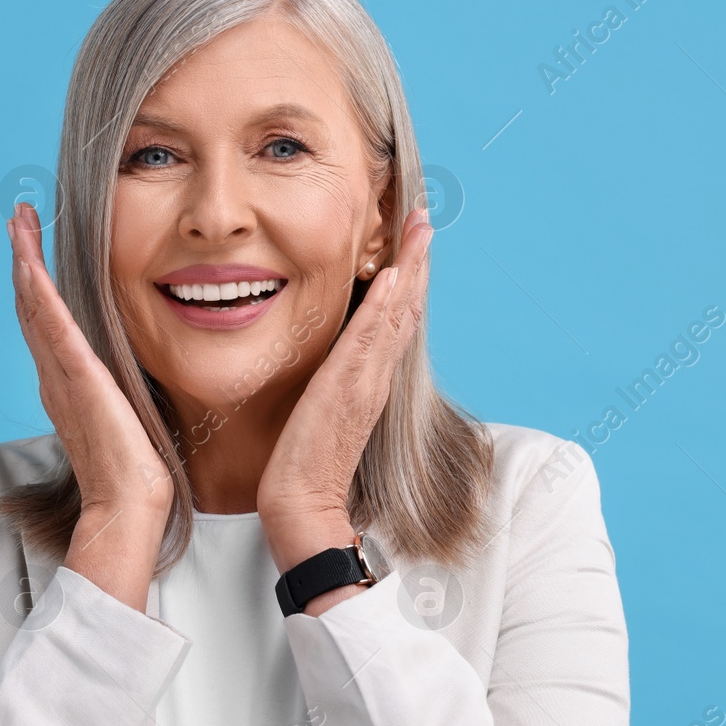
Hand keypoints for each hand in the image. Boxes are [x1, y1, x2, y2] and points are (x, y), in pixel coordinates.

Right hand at [7, 201, 173, 521]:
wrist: (128, 504)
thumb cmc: (135, 470)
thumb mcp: (128, 413)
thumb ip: (122, 389)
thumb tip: (137, 373)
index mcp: (67, 383)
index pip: (46, 321)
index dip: (36, 282)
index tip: (34, 245)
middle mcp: (54, 375)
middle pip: (30, 305)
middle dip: (24, 257)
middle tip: (18, 217)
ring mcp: (62, 375)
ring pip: (34, 306)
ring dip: (25, 259)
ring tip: (19, 221)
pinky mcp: (78, 377)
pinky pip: (52, 325)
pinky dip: (38, 291)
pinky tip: (30, 261)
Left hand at [258, 209, 432, 576]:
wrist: (301, 506)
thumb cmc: (300, 467)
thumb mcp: (317, 412)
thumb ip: (327, 385)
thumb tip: (324, 366)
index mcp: (368, 381)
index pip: (393, 321)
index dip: (406, 281)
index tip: (411, 243)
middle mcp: (374, 377)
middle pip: (404, 309)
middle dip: (416, 262)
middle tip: (424, 218)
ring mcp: (365, 382)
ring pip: (396, 314)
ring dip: (410, 268)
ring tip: (419, 228)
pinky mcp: (346, 389)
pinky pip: (370, 338)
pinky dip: (385, 305)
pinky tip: (394, 274)